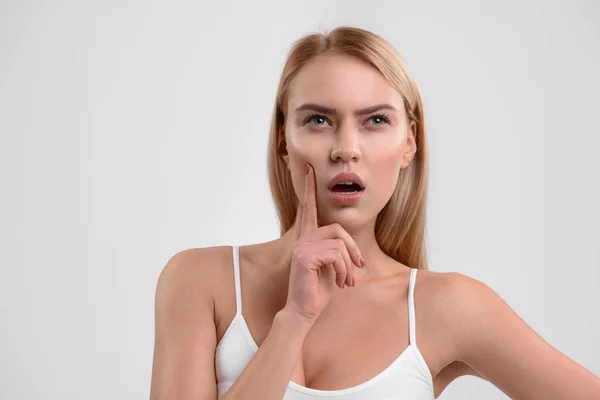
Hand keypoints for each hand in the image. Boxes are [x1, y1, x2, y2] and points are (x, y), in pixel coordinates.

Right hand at [283, 163, 365, 326]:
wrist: (304, 311)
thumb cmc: (317, 291)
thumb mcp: (331, 268)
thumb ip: (336, 253)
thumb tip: (351, 251)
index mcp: (307, 239)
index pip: (308, 209)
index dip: (309, 189)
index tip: (310, 169)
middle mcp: (302, 239)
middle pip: (337, 229)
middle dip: (353, 248)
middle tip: (358, 267)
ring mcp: (301, 247)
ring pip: (339, 243)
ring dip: (349, 264)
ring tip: (347, 281)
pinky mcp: (304, 257)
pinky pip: (335, 254)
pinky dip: (343, 269)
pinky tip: (341, 282)